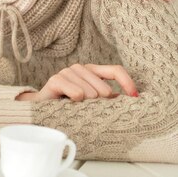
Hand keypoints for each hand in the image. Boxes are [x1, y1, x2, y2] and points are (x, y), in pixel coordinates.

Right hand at [16, 64, 137, 101]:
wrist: (42, 108)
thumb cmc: (70, 105)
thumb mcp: (93, 101)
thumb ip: (109, 98)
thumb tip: (133, 99)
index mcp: (92, 71)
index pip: (115, 70)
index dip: (128, 83)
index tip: (135, 98)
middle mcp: (80, 68)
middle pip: (105, 88)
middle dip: (100, 103)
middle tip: (88, 108)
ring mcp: (67, 72)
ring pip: (91, 93)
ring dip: (86, 105)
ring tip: (75, 106)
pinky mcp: (56, 79)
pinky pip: (77, 93)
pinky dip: (76, 101)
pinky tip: (68, 103)